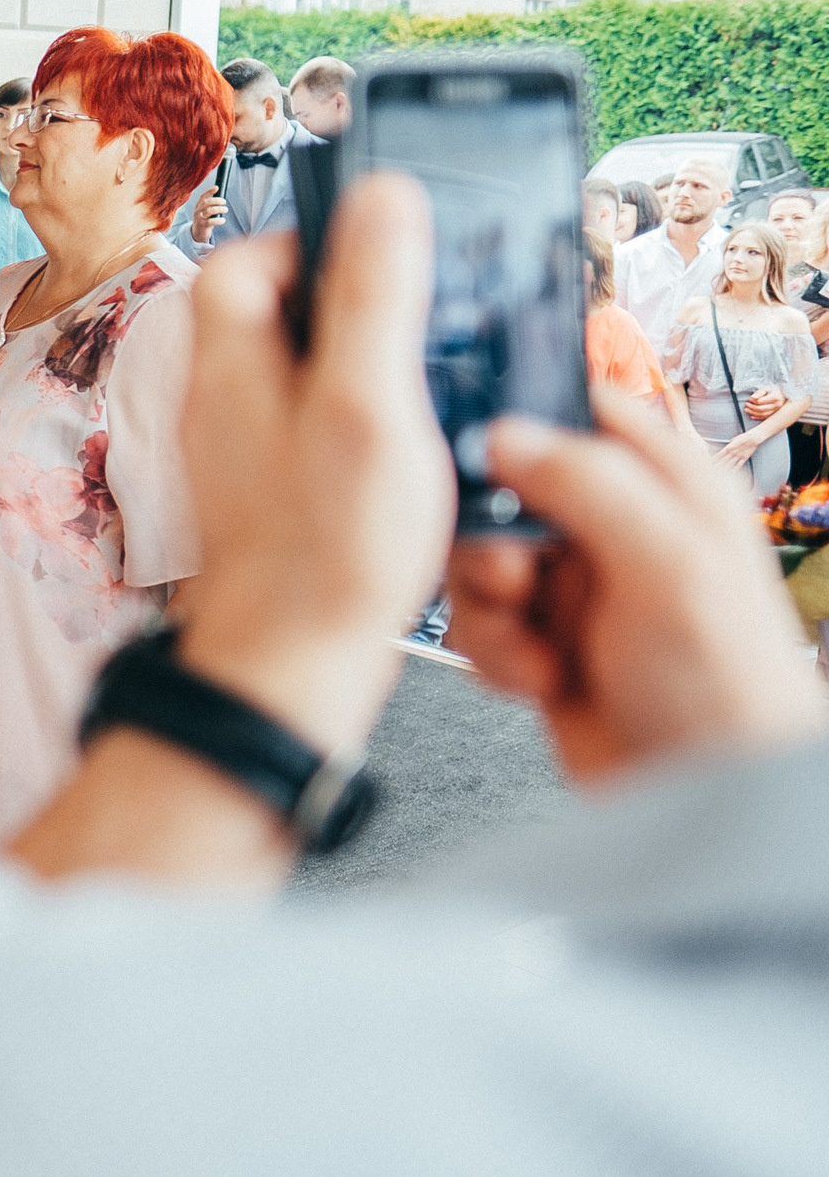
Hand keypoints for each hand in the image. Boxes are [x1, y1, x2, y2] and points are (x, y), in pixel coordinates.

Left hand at [11, 175, 451, 887]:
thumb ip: (373, 296)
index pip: (243, 261)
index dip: (308, 238)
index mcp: (230, 364)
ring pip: (296, 374)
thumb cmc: (327, 548)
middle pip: (272, 313)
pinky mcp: (273, 500)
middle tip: (417, 313)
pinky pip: (312, 431)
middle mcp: (222, 403)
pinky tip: (412, 451)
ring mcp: (244, 454)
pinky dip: (361, 424)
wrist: (288, 671)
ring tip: (427, 381)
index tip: (379, 246)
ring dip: (360, 364)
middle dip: (344, 299)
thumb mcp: (368, 401)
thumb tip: (382, 198)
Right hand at [191, 188, 227, 243]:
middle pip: (207, 202)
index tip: (216, 188)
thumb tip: (221, 199)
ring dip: (220, 209)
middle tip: (224, 202)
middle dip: (217, 201)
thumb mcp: (204, 212)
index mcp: (198, 206)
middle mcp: (197, 211)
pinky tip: (223, 220)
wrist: (197, 233)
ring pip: (210, 211)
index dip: (209, 191)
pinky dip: (219, 220)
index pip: (202, 197)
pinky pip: (211, 221)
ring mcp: (199, 218)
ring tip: (225, 209)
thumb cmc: (204, 220)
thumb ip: (210, 206)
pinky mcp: (203, 225)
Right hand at [447, 393, 825, 784]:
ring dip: (487, 607)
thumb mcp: (666, 564)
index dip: (516, 421)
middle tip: (515, 580)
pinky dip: (491, 651)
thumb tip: (503, 432)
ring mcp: (574, 584)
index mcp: (664, 483)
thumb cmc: (727, 686)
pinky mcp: (540, 637)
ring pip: (477, 557)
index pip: (574, 408)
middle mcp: (615, 525)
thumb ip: (588, 483)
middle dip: (489, 541)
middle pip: (501, 487)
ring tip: (533, 645)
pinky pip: (475, 619)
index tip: (478, 458)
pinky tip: (536, 677)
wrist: (709, 795)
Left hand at [743, 387, 784, 422]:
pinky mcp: (775, 414)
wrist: (783, 395)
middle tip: (746, 404)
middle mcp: (777, 405)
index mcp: (775, 397)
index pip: (761, 401)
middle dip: (752, 407)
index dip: (753, 401)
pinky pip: (765, 418)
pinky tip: (752, 416)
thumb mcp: (766, 389)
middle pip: (761, 409)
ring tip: (746, 409)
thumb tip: (752, 398)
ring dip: (753, 413)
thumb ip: (759, 393)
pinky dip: (757, 417)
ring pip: (763, 414)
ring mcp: (776, 410)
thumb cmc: (772, 391)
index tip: (749, 399)